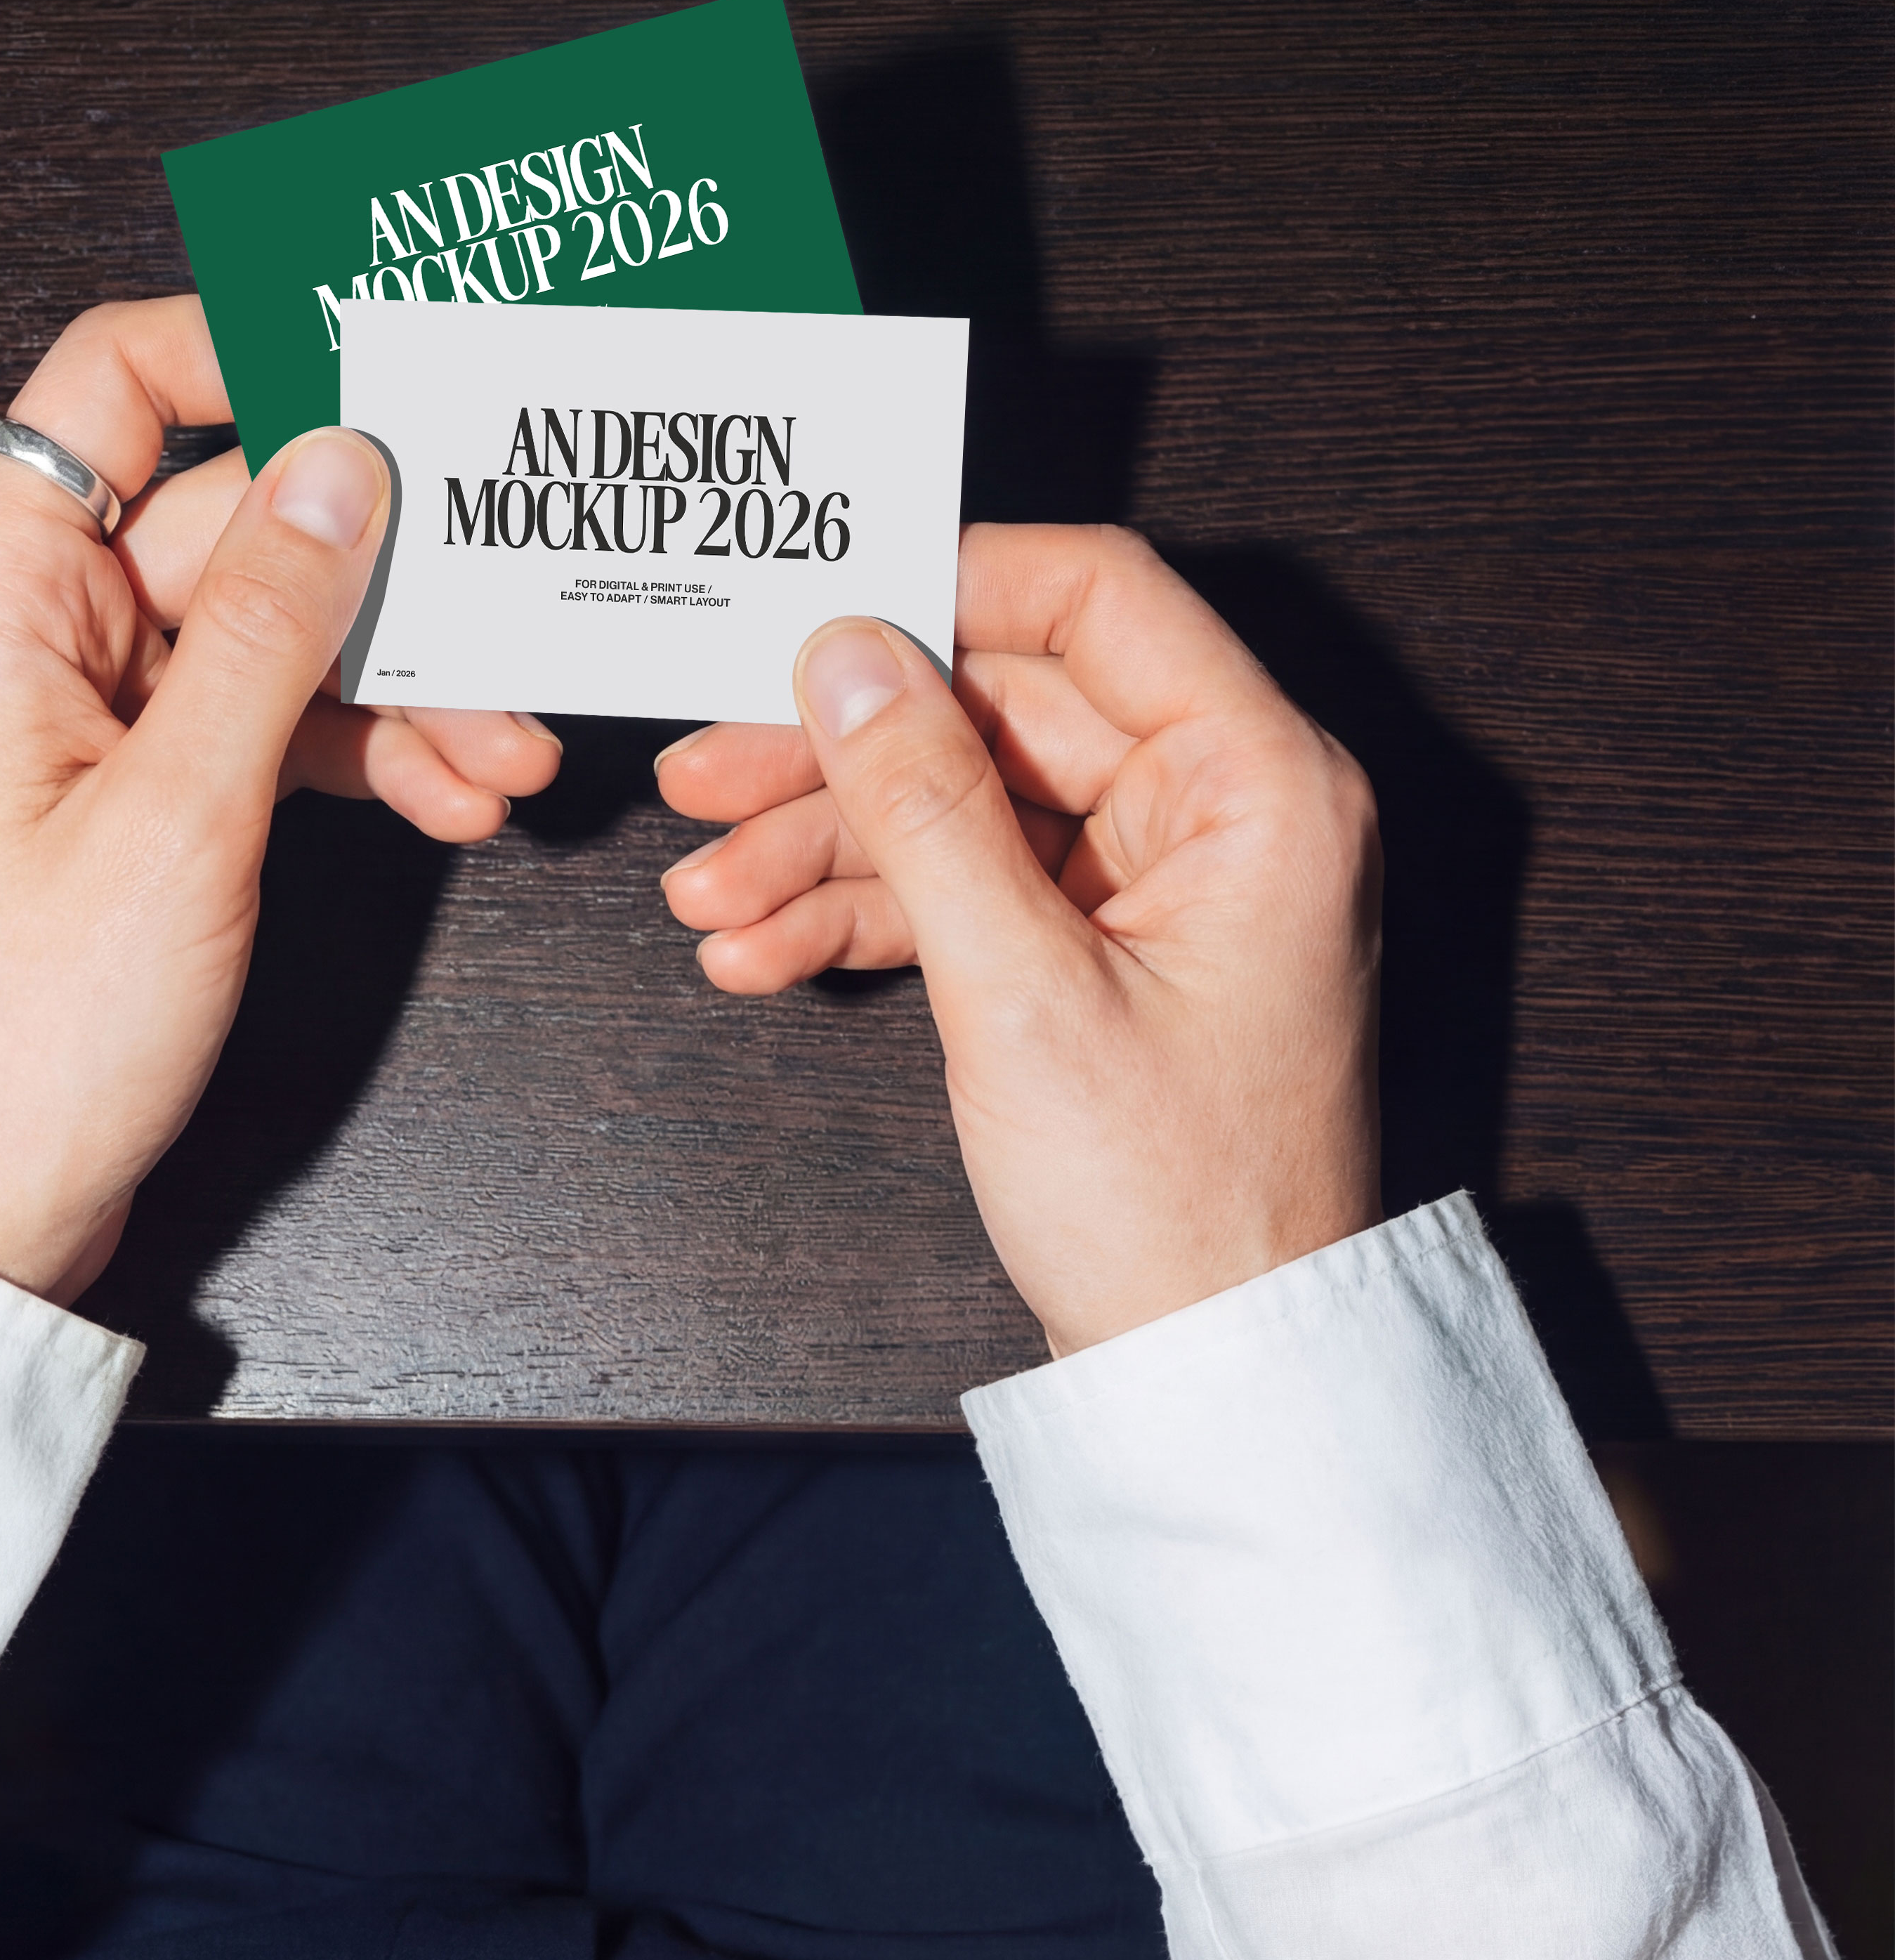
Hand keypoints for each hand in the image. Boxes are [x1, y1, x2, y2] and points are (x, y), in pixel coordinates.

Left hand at [0, 298, 552, 1302]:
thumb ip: (269, 627)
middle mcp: (35, 636)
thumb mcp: (178, 813)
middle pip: (232, 523)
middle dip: (382, 577)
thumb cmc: (21, 1037)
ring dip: (397, 686)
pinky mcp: (137, 799)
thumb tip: (338, 466)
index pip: (113, 383)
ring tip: (501, 757)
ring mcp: (90, 721)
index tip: (384, 364)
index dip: (248, 348)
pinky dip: (359, 756)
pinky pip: (266, 729)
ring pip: (272, 636)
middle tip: (506, 617)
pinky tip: (447, 797)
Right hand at [655, 526, 1380, 1353]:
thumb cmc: (1177, 1207)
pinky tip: (758, 950)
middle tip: (703, 772)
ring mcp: (1153, 891)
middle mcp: (1216, 815)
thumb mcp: (1023, 994)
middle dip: (841, 752)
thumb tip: (847, 656)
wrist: (1211, 1376)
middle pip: (999, 710)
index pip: (1096, 600)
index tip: (813, 602)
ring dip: (826, 848)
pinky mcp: (1098, 961)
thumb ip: (924, 809)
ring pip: (963, 808)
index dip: (945, 583)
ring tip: (707, 896)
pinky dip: (865, 918)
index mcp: (1255, 786)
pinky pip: (967, 896)